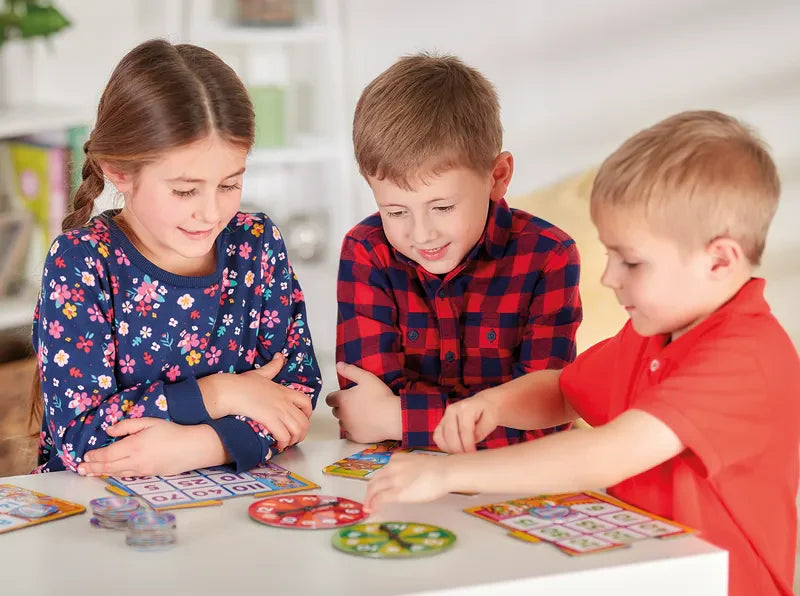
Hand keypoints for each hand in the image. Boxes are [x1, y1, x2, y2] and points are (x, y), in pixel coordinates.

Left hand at [77, 418, 222, 476]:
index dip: (95, 457)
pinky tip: (111, 473)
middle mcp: (135, 461)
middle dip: (92, 468)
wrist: (191, 448)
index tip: (85, 456)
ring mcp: (142, 470)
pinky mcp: (149, 475)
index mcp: (133, 446)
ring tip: (89, 474)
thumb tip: (108, 431)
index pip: (107, 454)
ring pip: (117, 473)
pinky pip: (127, 475)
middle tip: (79, 470)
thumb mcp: (149, 422)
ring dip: (101, 473)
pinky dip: (115, 474)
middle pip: (108, 467)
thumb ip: (127, 426)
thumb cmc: (171, 432)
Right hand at [200, 354, 312, 449]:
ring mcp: (278, 411)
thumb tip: (280, 356)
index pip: (306, 402)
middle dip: (302, 432)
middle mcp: (285, 402)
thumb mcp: (261, 373)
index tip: (301, 420)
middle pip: (304, 421)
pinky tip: (277, 444)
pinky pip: (284, 435)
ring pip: (297, 430)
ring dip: (294, 439)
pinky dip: (283, 442)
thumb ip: (273, 366)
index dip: (308, 413)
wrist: (230, 391)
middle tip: (294, 438)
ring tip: (286, 443)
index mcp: (284, 391)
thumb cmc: (242, 384)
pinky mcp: (270, 419)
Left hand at [325, 362, 400, 442]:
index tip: (344, 395)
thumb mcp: (366, 377)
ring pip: (342, 423)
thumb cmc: (380, 396)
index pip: (329, 399)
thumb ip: (350, 370)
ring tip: (361, 414)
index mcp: (342, 399)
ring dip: (347, 418)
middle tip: (356, 403)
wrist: (392, 417)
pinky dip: (354, 430)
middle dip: (342, 407)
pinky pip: (349, 433)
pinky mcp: (356, 437)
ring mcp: (348, 427)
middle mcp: (342, 414)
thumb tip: (338, 365)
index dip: (335, 396)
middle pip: (335, 411)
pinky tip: (364, 425)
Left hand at [364, 453, 448, 510]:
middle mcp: (392, 467)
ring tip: (368, 508)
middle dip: (369, 492)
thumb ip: (407, 468)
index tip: (375, 490)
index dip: (376, 483)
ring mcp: (393, 479)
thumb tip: (407, 478)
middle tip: (368, 502)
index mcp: (397, 459)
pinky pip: (380, 499)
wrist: (445, 471)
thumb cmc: (438, 469)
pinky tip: (373, 510)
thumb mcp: (417, 462)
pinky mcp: (397, 492)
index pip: (381, 472)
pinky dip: (374, 504)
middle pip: (374, 480)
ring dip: (369, 499)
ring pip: (373, 489)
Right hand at [433, 389, 499, 452]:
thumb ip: (481, 432)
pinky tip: (455, 449)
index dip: (467, 444)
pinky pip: (437, 437)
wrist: (483, 404)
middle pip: (450, 434)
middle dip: (458, 449)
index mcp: (466, 407)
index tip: (472, 454)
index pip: (464, 429)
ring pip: (440, 436)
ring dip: (450, 448)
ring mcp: (445, 416)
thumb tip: (470, 443)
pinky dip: (444, 446)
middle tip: (467, 457)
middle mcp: (452, 410)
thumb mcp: (491, 421)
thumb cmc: (488, 412)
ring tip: (462, 453)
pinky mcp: (441, 423)